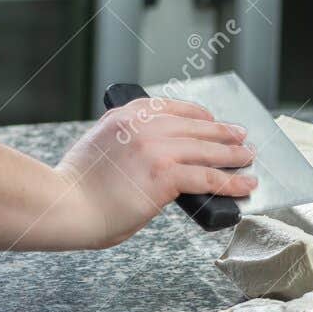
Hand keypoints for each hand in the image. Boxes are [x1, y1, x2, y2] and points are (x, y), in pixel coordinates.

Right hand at [53, 97, 256, 247]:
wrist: (64, 204)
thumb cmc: (77, 187)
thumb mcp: (103, 146)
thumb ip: (130, 143)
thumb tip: (155, 160)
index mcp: (126, 113)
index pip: (174, 107)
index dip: (201, 116)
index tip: (213, 121)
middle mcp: (144, 124)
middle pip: (197, 126)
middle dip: (224, 132)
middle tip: (241, 137)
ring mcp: (157, 149)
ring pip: (208, 150)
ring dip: (234, 155)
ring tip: (249, 159)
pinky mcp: (165, 175)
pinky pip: (209, 177)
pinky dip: (232, 182)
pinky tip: (245, 185)